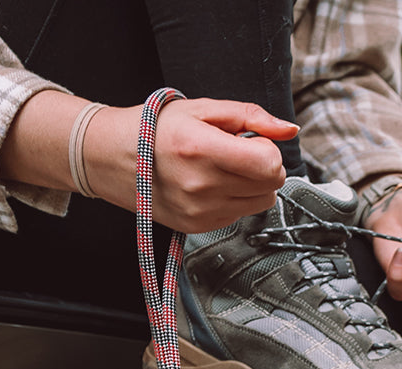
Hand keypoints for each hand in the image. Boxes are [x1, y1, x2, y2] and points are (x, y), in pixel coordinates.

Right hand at [0, 91, 296, 232]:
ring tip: (223, 167)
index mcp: (201, 149)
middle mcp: (201, 185)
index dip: (268, 150)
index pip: (270, 164)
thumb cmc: (156, 128)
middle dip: (263, 166)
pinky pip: (241, 214)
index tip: (252, 142)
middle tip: (238, 153)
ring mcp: (200, 211)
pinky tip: (211, 183)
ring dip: (252, 185)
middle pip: (271, 185)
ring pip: (262, 202)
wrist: (112, 157)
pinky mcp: (199, 226)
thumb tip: (289, 130)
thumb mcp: (202, 109)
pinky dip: (235, 198)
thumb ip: (251, 116)